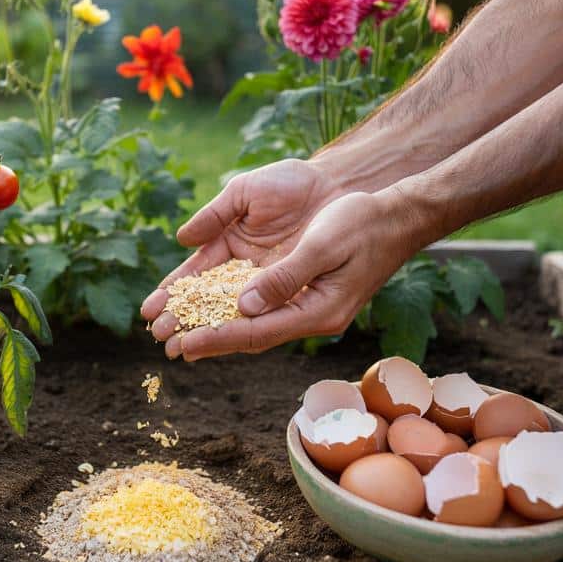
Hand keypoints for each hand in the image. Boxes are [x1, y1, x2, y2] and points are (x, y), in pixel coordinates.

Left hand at [147, 188, 425, 360]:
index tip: (182, 345)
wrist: (396, 215)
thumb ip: (284, 277)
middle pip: (249, 335)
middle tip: (166, 346)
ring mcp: (308, 306)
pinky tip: (208, 306)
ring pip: (252, 323)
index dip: (216, 339)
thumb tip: (244, 306)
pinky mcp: (304, 291)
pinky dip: (232, 307)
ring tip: (177, 332)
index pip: (256, 333)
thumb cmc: (363, 224)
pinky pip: (261, 306)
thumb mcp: (323, 245)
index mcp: (318, 312)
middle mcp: (310, 315)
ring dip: (214, 325)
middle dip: (207, 339)